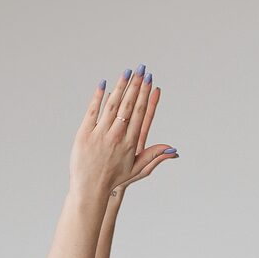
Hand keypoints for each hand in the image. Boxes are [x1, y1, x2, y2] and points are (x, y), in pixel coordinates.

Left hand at [68, 69, 176, 204]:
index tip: (149, 80)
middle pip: (128, 105)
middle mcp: (116, 135)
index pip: (140, 113)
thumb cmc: (115, 179)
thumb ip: (155, 156)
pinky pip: (92, 111)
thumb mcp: (138, 169)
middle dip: (136, 85)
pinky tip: (104, 84)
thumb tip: (173, 150)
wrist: (90, 189)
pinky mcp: (84, 134)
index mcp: (130, 142)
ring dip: (120, 86)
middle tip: (141, 69)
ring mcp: (100, 134)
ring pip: (112, 105)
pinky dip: (98, 97)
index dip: (145, 95)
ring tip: (127, 71)